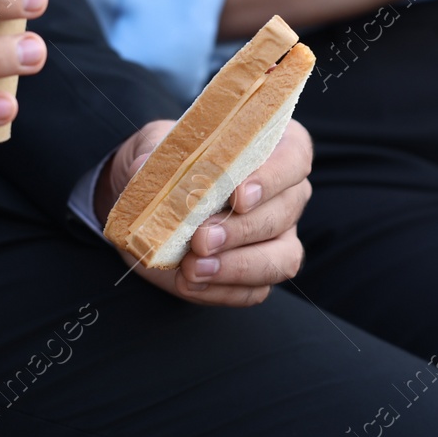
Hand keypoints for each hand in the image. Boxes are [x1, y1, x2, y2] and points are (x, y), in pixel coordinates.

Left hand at [96, 118, 313, 306]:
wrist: (150, 203)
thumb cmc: (168, 164)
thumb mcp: (157, 146)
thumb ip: (155, 152)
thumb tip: (144, 166)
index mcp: (274, 148)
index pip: (293, 157)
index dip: (272, 178)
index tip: (238, 196)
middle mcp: (286, 193)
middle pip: (285, 212)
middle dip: (242, 229)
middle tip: (201, 239)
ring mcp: (279, 236)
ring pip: (282, 258)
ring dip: (238, 267)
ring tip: (194, 268)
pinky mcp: (259, 273)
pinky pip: (256, 290)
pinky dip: (222, 290)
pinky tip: (190, 283)